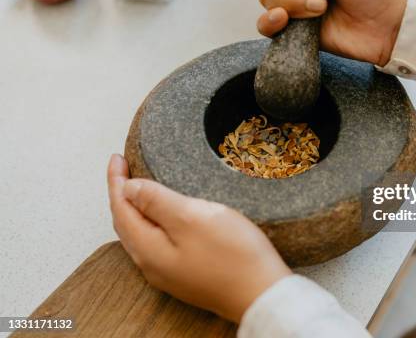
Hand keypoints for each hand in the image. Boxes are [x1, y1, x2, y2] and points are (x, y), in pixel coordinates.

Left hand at [106, 154, 291, 322]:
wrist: (262, 294)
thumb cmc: (233, 254)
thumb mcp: (193, 217)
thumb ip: (157, 201)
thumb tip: (129, 188)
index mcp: (148, 249)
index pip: (121, 209)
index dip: (116, 181)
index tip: (116, 158)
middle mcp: (152, 265)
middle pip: (127, 224)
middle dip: (122, 194)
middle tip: (123, 169)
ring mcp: (169, 273)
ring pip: (141, 236)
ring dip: (136, 210)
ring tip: (139, 188)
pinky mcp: (187, 275)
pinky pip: (157, 244)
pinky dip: (152, 223)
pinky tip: (163, 217)